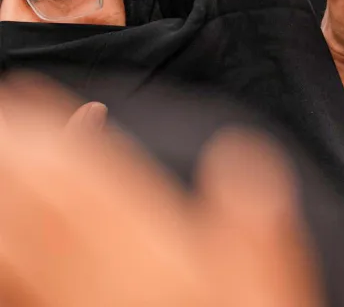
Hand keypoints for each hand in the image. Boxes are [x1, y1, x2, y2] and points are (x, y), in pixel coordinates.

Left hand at [0, 76, 320, 306]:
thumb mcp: (270, 296)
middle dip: (15, 160)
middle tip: (0, 113)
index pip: (94, 195)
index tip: (32, 101)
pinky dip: (4, 259)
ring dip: (2, 204)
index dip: (58, 143)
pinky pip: (16, 293)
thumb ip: (258, 236)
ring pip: (16, 256)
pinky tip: (7, 240)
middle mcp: (102, 290)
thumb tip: (240, 159)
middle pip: (41, 217)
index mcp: (155, 269)